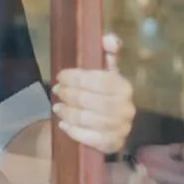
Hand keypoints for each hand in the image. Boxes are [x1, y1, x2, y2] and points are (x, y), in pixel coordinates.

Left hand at [52, 33, 134, 154]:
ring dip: (68, 112)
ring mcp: (121, 128)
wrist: (110, 124)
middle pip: (90, 100)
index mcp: (124, 87)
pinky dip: (74, 131)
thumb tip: (108, 39)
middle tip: (56, 90)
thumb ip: (107, 53)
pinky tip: (64, 125)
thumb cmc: (103, 92)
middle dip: (69, 94)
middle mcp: (126, 108)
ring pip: (87, 119)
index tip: (60, 75)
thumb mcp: (106, 71)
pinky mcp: (113, 144)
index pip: (99, 80)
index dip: (76, 77)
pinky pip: (90, 139)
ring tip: (57, 106)